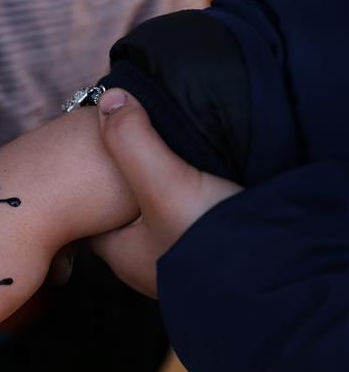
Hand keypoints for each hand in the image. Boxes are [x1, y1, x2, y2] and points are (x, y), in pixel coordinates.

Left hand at [90, 89, 242, 296]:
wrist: (284, 274)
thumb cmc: (210, 238)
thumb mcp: (163, 183)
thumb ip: (132, 140)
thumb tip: (110, 98)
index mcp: (123, 254)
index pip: (89, 214)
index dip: (87, 182)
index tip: (91, 147)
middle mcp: (150, 262)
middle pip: (125, 213)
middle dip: (125, 182)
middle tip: (130, 140)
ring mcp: (185, 260)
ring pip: (161, 215)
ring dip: (164, 188)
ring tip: (165, 150)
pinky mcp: (219, 251)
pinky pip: (195, 217)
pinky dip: (195, 196)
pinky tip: (206, 173)